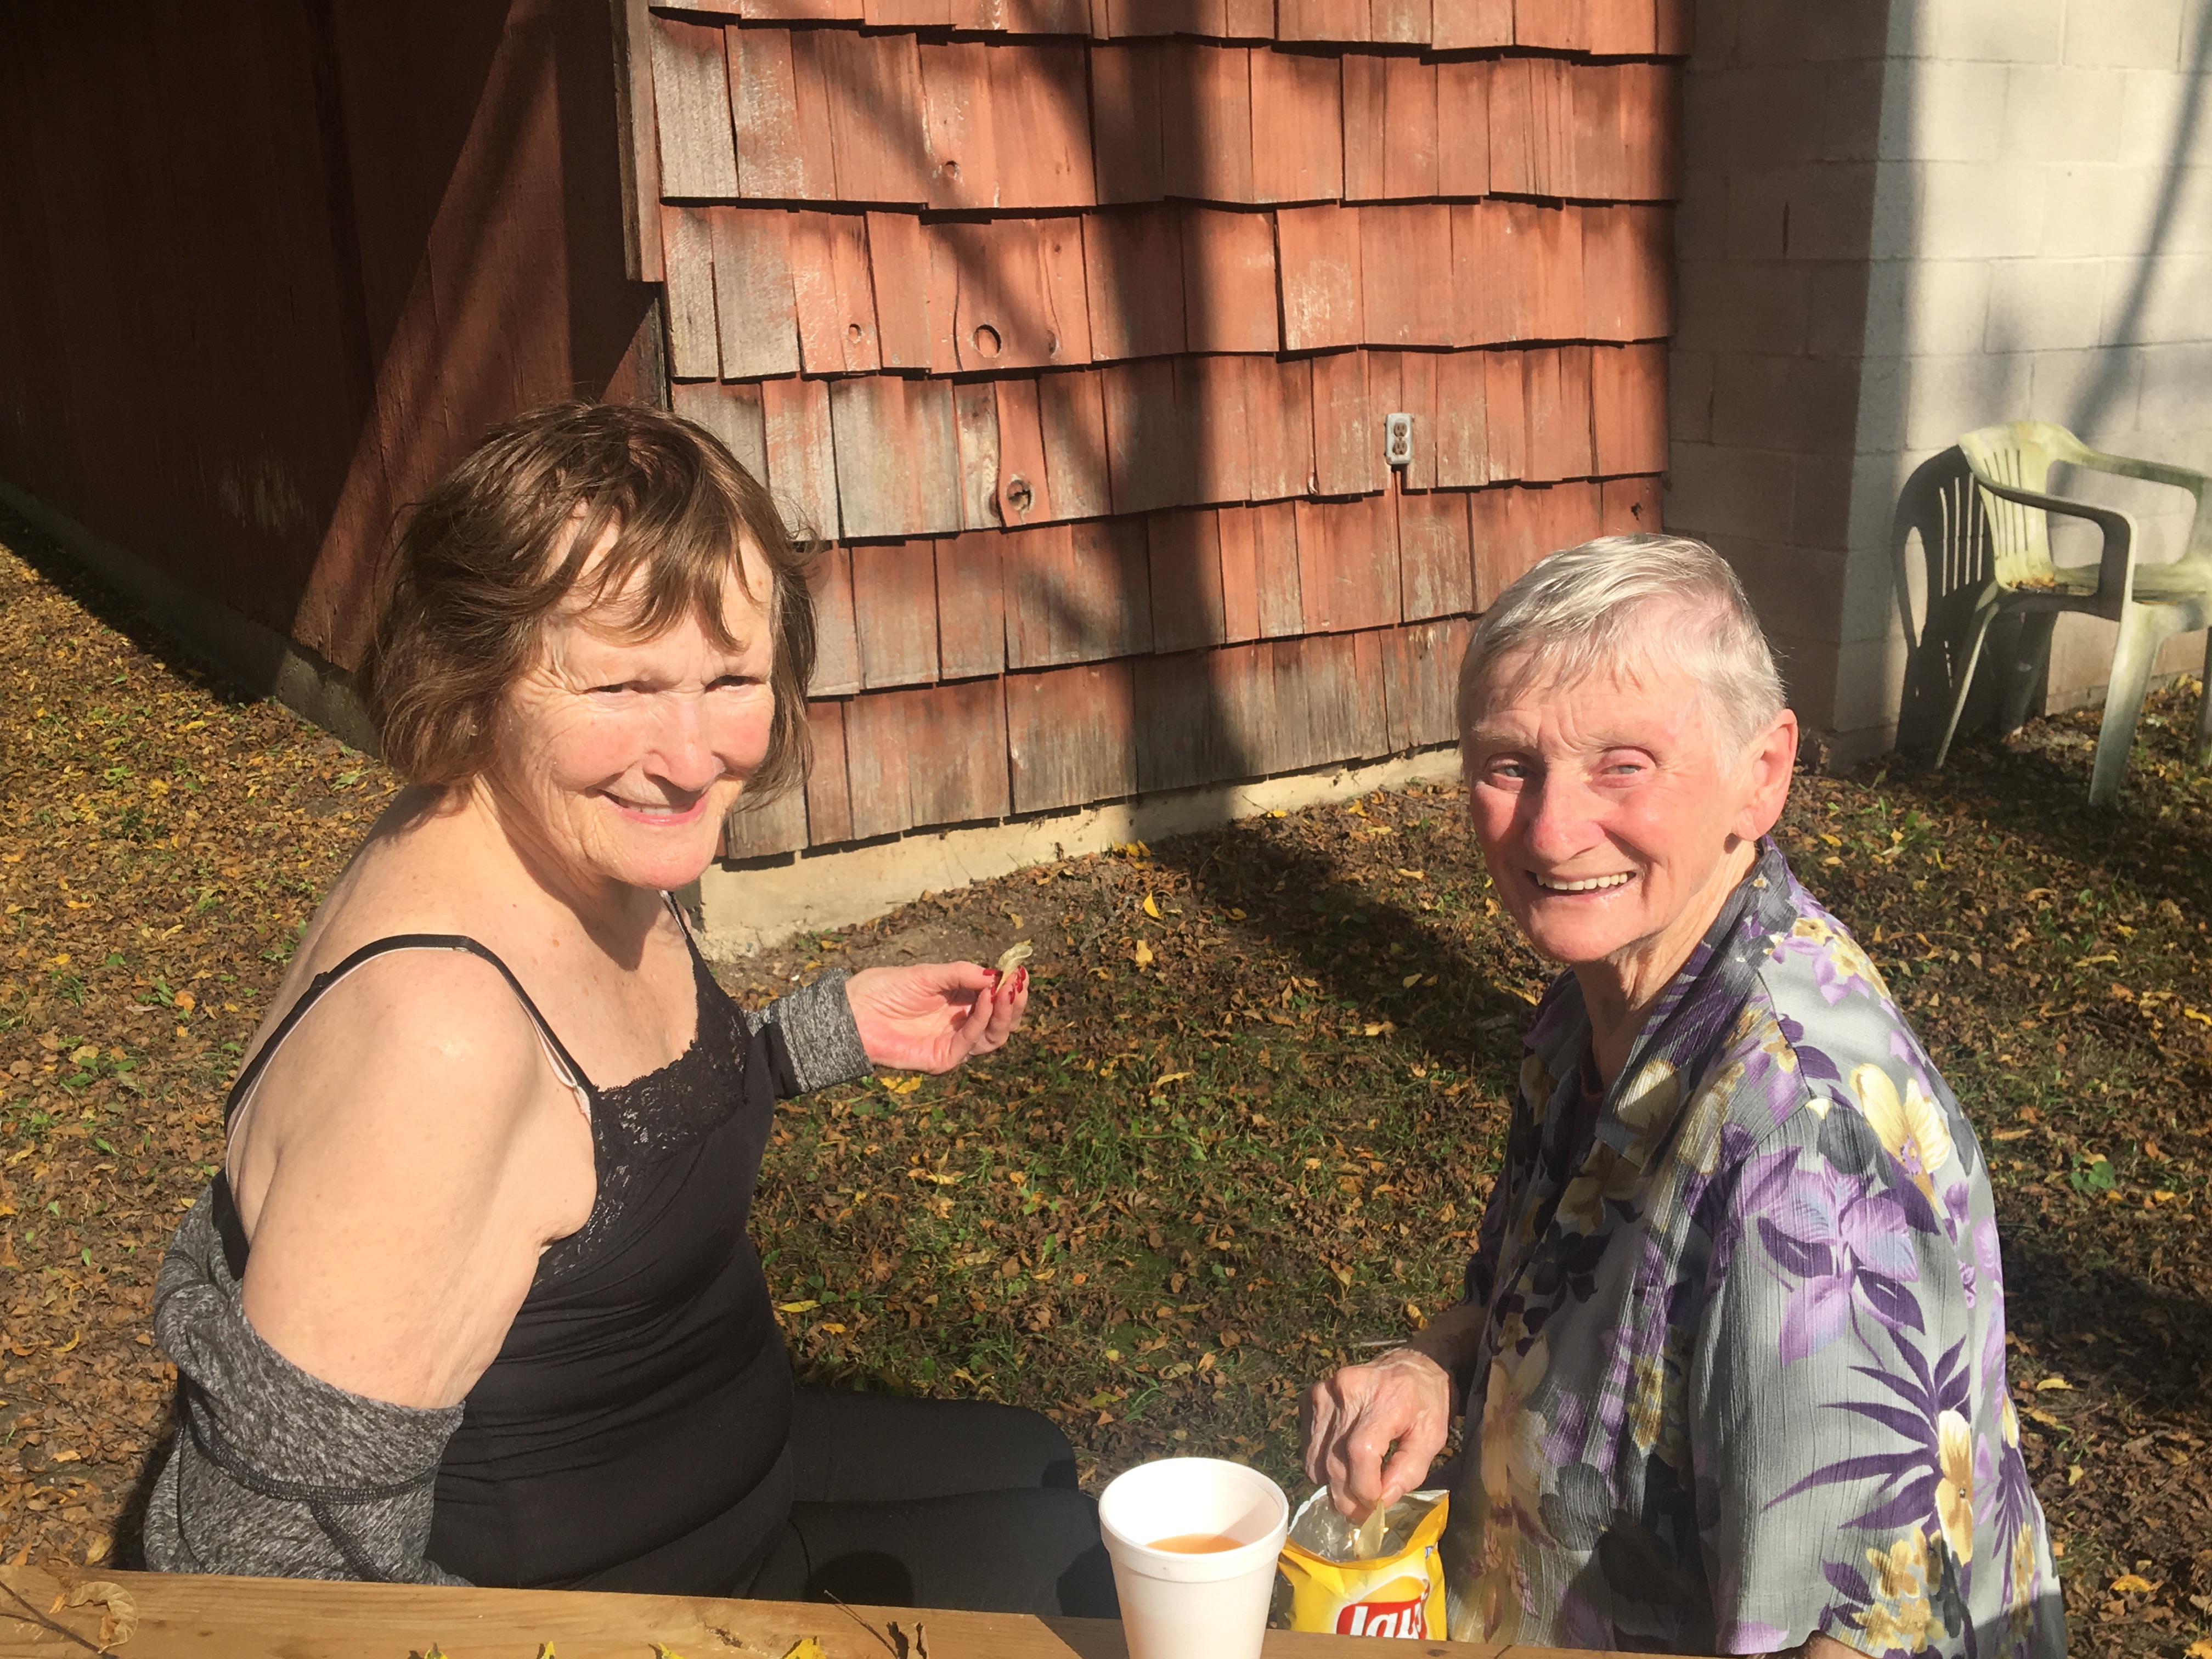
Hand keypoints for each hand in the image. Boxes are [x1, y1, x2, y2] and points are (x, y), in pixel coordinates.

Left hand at [845, 962, 1027, 1073]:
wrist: (853, 1013)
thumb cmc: (885, 990)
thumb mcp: (928, 974)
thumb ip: (961, 974)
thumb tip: (995, 975)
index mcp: (959, 1003)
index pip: (996, 1001)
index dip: (1010, 988)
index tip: (1020, 972)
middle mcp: (960, 1025)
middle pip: (1000, 1021)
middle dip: (1013, 1002)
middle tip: (1019, 983)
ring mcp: (952, 1043)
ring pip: (992, 1036)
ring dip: (1003, 1013)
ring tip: (1006, 991)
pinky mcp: (942, 1059)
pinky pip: (970, 1044)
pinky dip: (981, 1022)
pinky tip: (986, 1001)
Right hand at [1301, 1346, 1452, 1519]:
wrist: (1410, 1365)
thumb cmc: (1426, 1403)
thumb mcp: (1432, 1438)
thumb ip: (1408, 1473)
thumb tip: (1380, 1502)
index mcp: (1385, 1398)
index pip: (1361, 1453)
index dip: (1364, 1488)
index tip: (1375, 1507)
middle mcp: (1347, 1390)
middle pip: (1334, 1461)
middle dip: (1347, 1497)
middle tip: (1361, 1513)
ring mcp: (1324, 1391)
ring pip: (1315, 1458)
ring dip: (1332, 1484)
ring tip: (1353, 1488)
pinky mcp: (1311, 1395)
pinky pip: (1308, 1445)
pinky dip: (1321, 1463)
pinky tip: (1342, 1460)